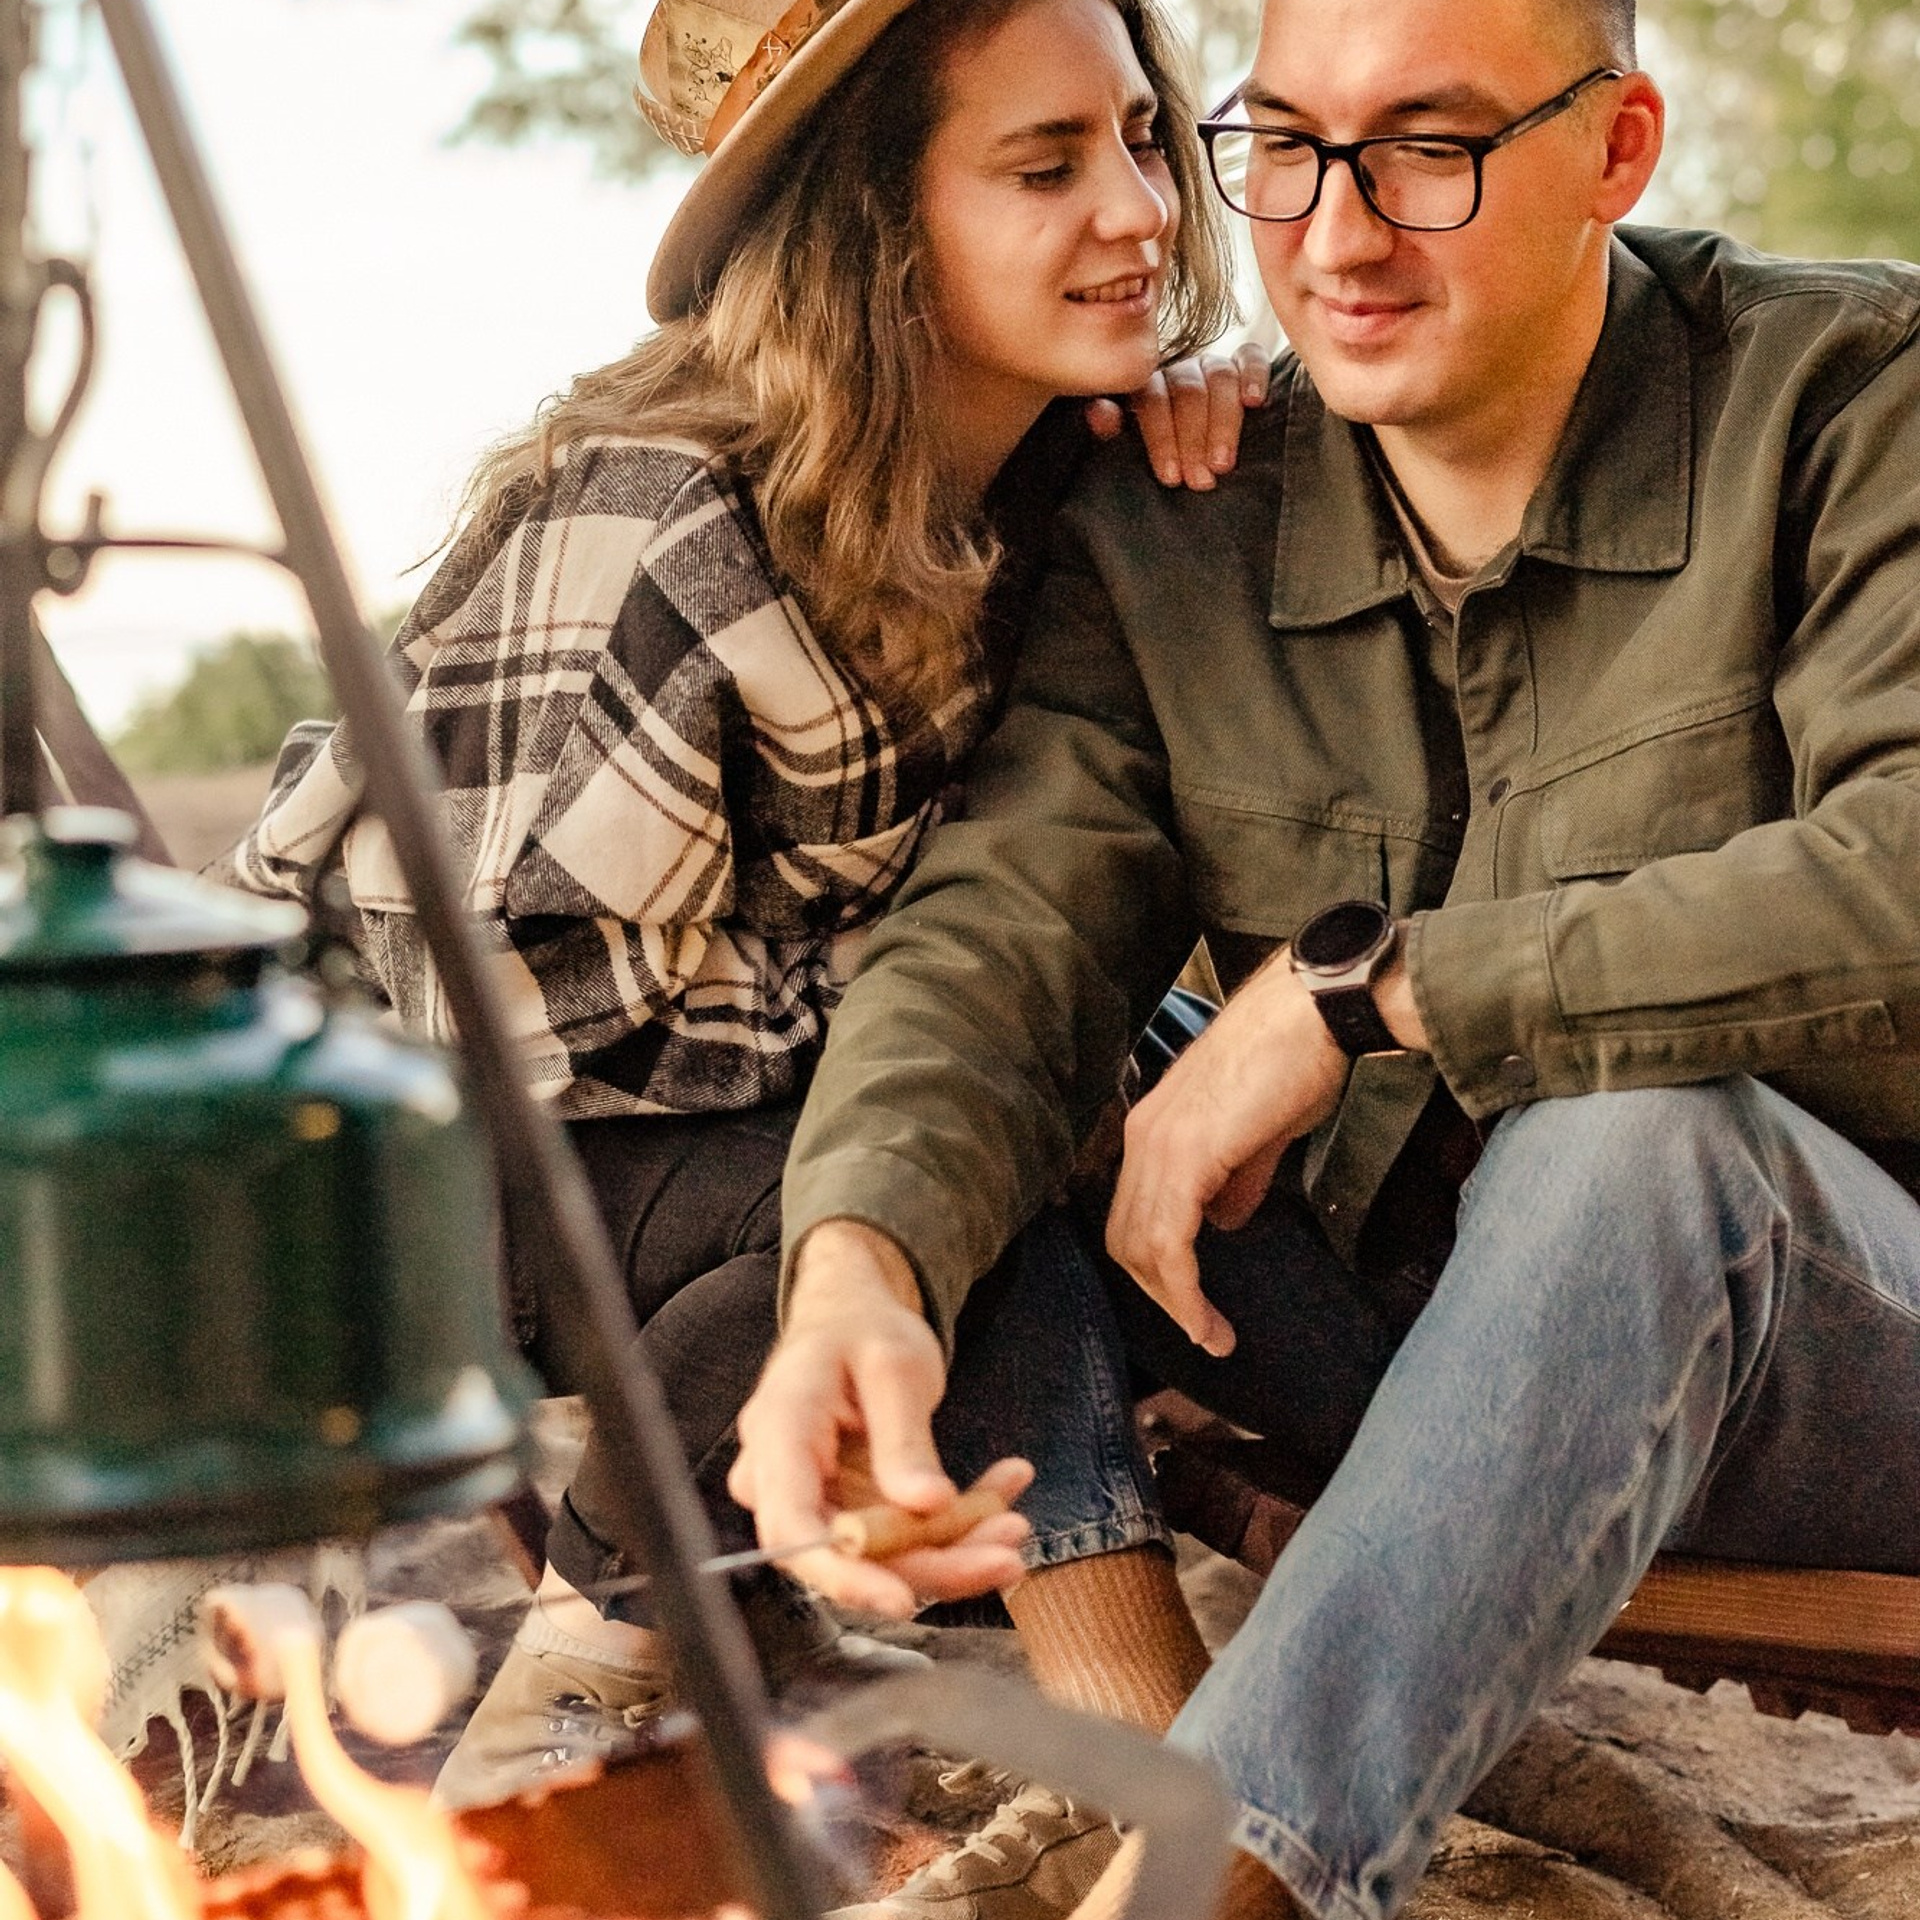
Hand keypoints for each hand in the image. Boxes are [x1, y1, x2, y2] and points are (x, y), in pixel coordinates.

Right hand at [729, 1220, 1032, 1617]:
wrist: (852, 1316)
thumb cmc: (864, 1328)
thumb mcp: (895, 1366)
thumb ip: (904, 1438)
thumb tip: (928, 1505)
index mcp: (779, 1432)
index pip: (793, 1528)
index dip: (844, 1575)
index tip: (904, 1600)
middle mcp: (784, 1480)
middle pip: (849, 1554)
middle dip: (933, 1565)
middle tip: (1008, 1554)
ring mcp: (819, 1500)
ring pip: (884, 1556)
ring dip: (956, 1549)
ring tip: (1014, 1522)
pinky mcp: (851, 1510)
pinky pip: (903, 1538)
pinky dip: (956, 1525)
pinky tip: (1001, 1493)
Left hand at [1086, 342, 1270, 490]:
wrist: (1203, 456)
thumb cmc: (1165, 459)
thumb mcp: (1132, 447)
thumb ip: (1114, 427)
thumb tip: (1099, 414)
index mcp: (1147, 387)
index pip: (1152, 400)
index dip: (1161, 439)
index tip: (1171, 478)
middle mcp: (1179, 371)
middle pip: (1187, 392)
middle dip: (1193, 439)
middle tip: (1199, 480)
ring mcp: (1212, 365)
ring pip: (1220, 378)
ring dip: (1223, 423)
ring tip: (1223, 464)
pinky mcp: (1246, 363)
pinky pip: (1252, 358)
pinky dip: (1255, 375)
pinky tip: (1254, 401)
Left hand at [1106, 949, 1421, 1355]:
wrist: (1313, 1011)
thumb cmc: (1295, 1058)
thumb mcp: (1261, 1132)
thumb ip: (1238, 1177)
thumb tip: (1227, 1220)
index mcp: (1155, 1129)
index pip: (1135, 1214)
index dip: (1159, 1268)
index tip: (1195, 1306)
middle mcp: (1143, 1136)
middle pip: (1126, 1238)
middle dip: (1162, 1294)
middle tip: (1204, 1330)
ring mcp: (1158, 1143)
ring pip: (1142, 1247)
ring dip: (1175, 1302)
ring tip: (1212, 1336)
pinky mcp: (1185, 1154)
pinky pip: (1169, 1241)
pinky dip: (1184, 1290)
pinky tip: (1208, 1319)